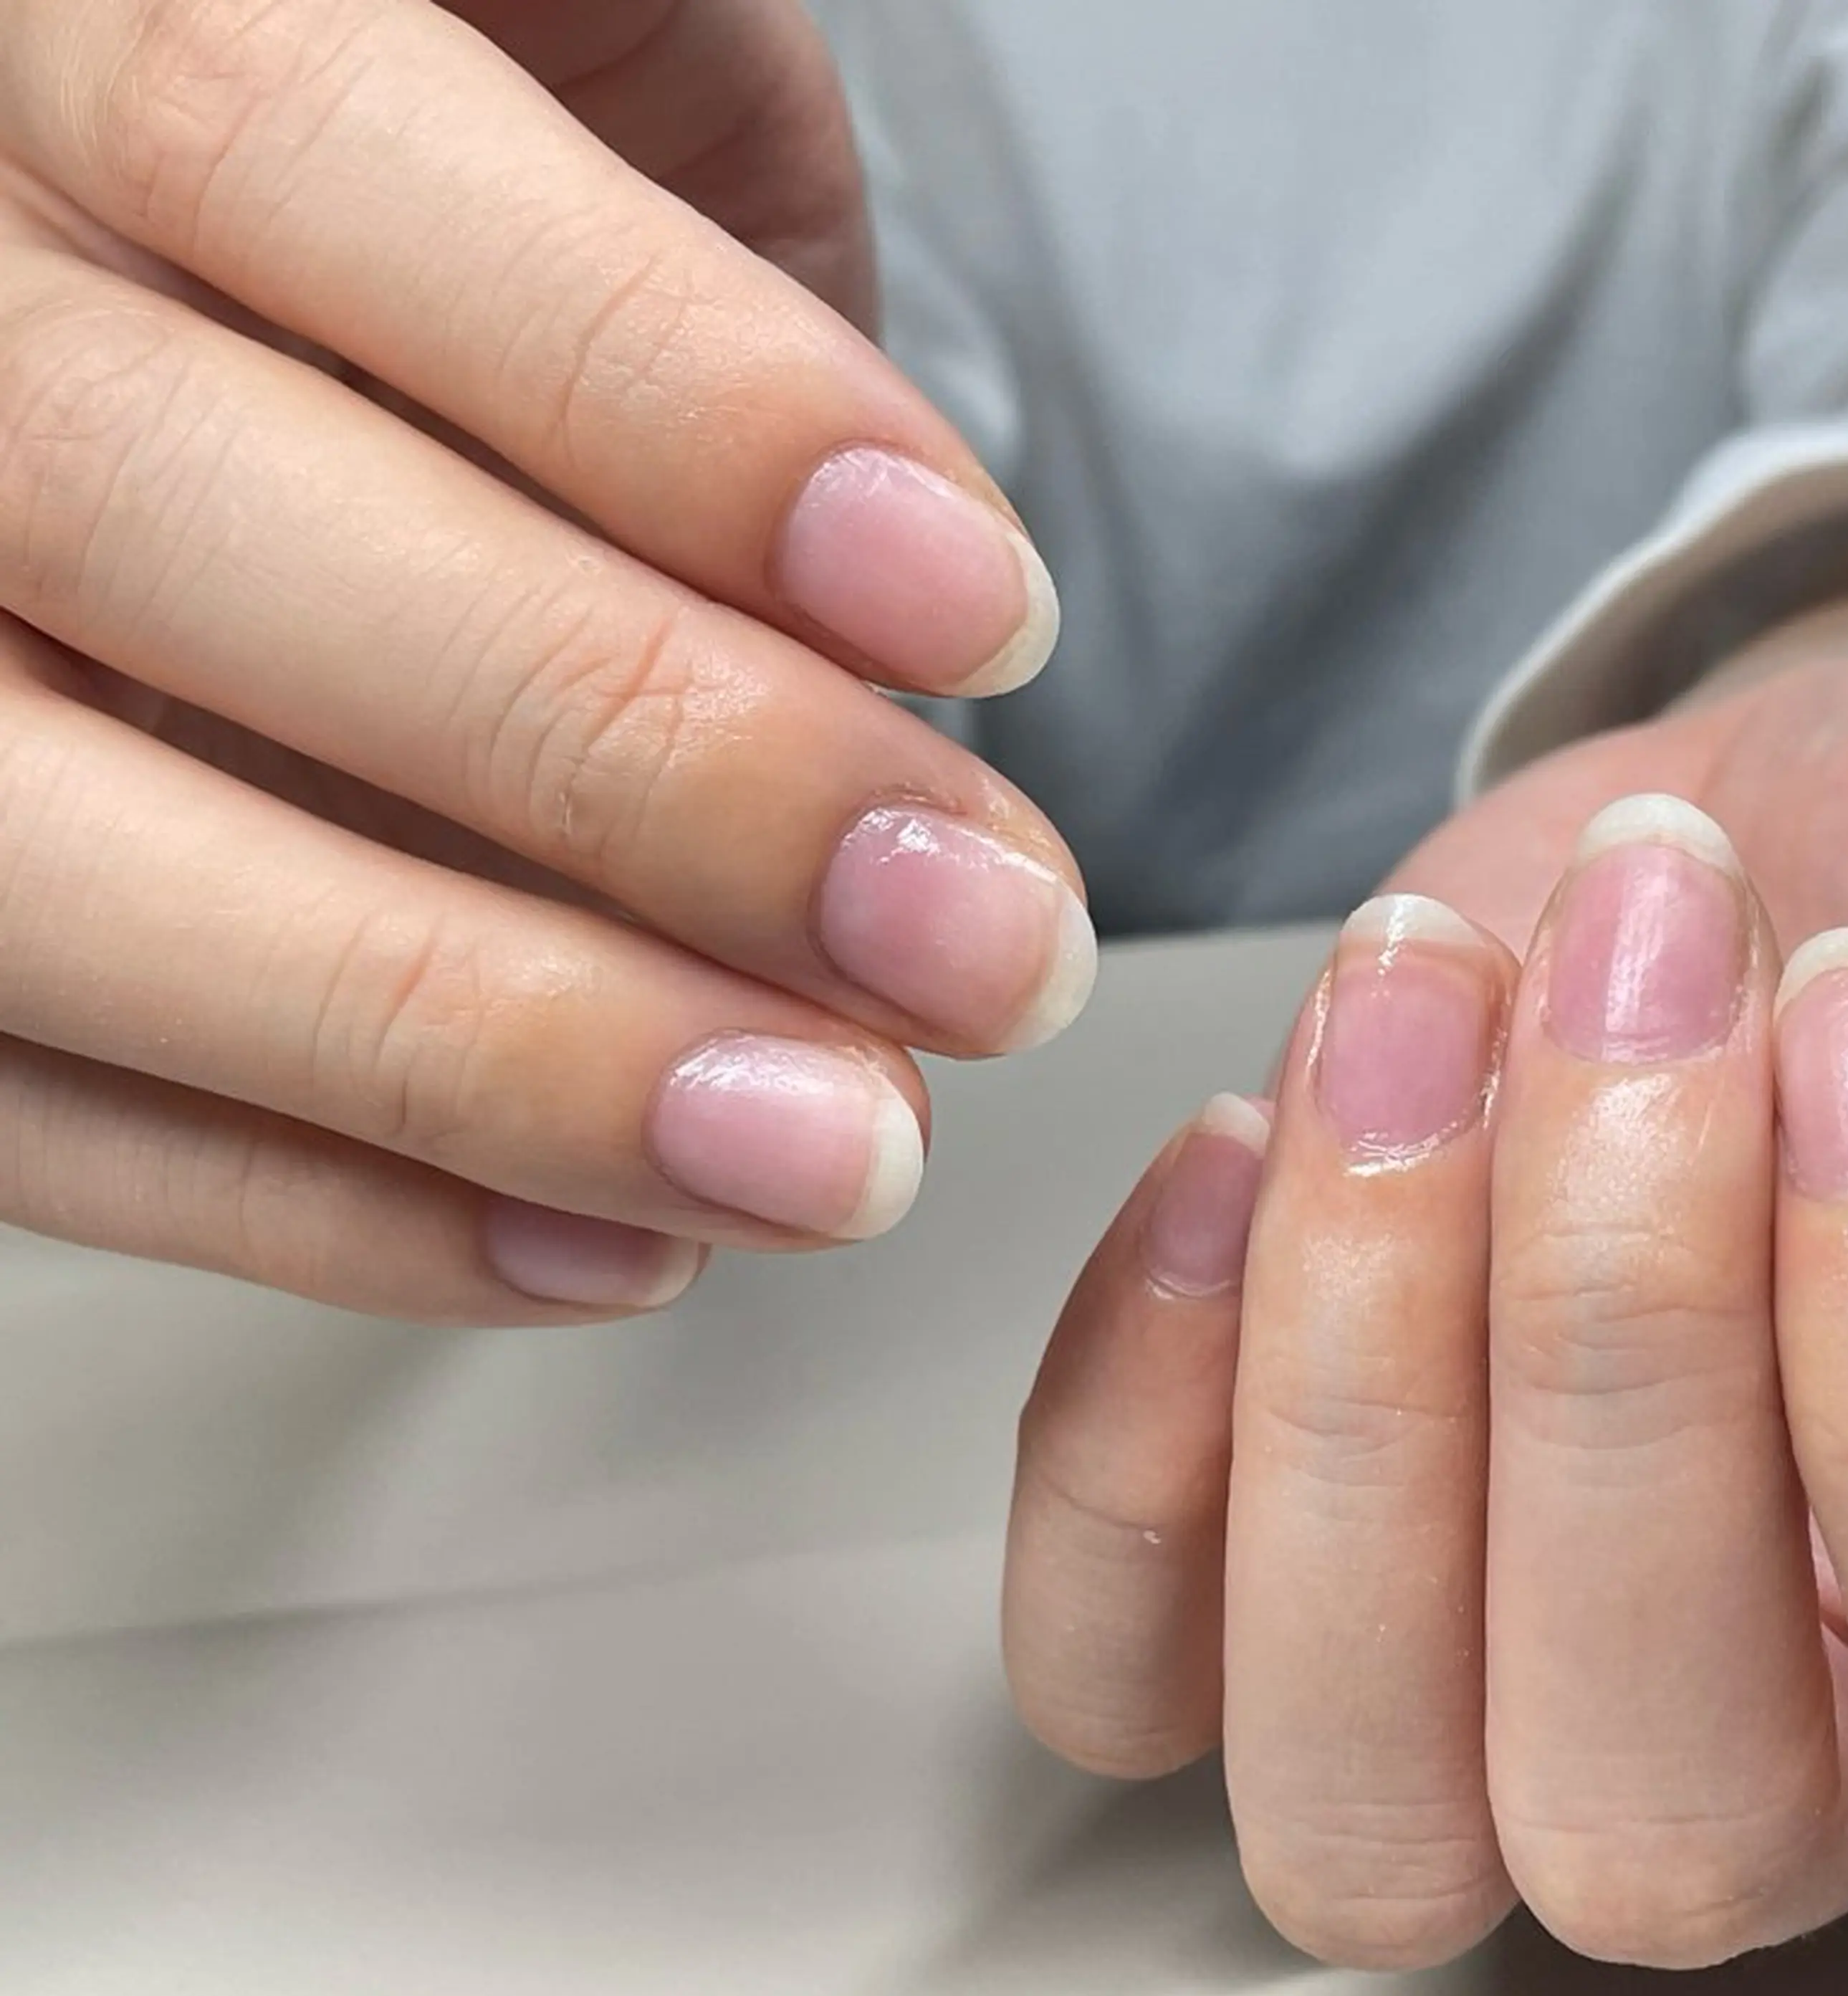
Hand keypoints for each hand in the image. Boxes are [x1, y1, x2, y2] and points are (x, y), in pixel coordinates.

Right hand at [0, 0, 1090, 1321]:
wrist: (252, 311)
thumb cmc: (473, 185)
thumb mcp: (572, 50)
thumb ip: (645, 154)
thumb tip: (875, 481)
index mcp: (55, 17)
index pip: (291, 147)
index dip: (658, 393)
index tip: (969, 601)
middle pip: (159, 514)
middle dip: (627, 759)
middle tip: (962, 931)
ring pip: (47, 860)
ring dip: (489, 1049)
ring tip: (830, 1146)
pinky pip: (18, 1107)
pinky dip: (327, 1206)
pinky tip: (619, 1237)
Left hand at [1002, 640, 1847, 1967]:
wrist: (1814, 818)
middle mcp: (1798, 1767)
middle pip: (1657, 1807)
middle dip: (1620, 1340)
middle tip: (1652, 962)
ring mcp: (1495, 1695)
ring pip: (1359, 1787)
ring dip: (1362, 1367)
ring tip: (1431, 994)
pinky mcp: (1269, 1569)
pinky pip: (1120, 1656)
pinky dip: (1138, 1411)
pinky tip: (1251, 1139)